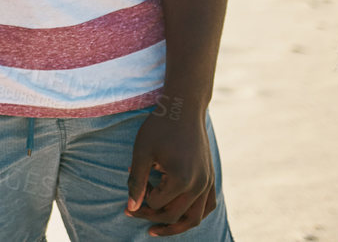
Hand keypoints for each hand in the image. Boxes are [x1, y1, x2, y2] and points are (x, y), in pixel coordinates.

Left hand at [125, 103, 217, 235]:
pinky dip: (194, 214)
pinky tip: (178, 213)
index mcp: (182, 179)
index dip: (139, 202)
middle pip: (176, 215)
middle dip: (151, 216)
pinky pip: (207, 206)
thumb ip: (137, 182)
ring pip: (195, 217)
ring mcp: (209, 182)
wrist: (184, 108)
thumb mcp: (141, 152)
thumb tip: (132, 208)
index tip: (127, 192)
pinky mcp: (211, 178)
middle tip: (132, 212)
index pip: (157, 204)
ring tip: (155, 229)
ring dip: (175, 225)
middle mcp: (200, 185)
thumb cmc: (159, 127)